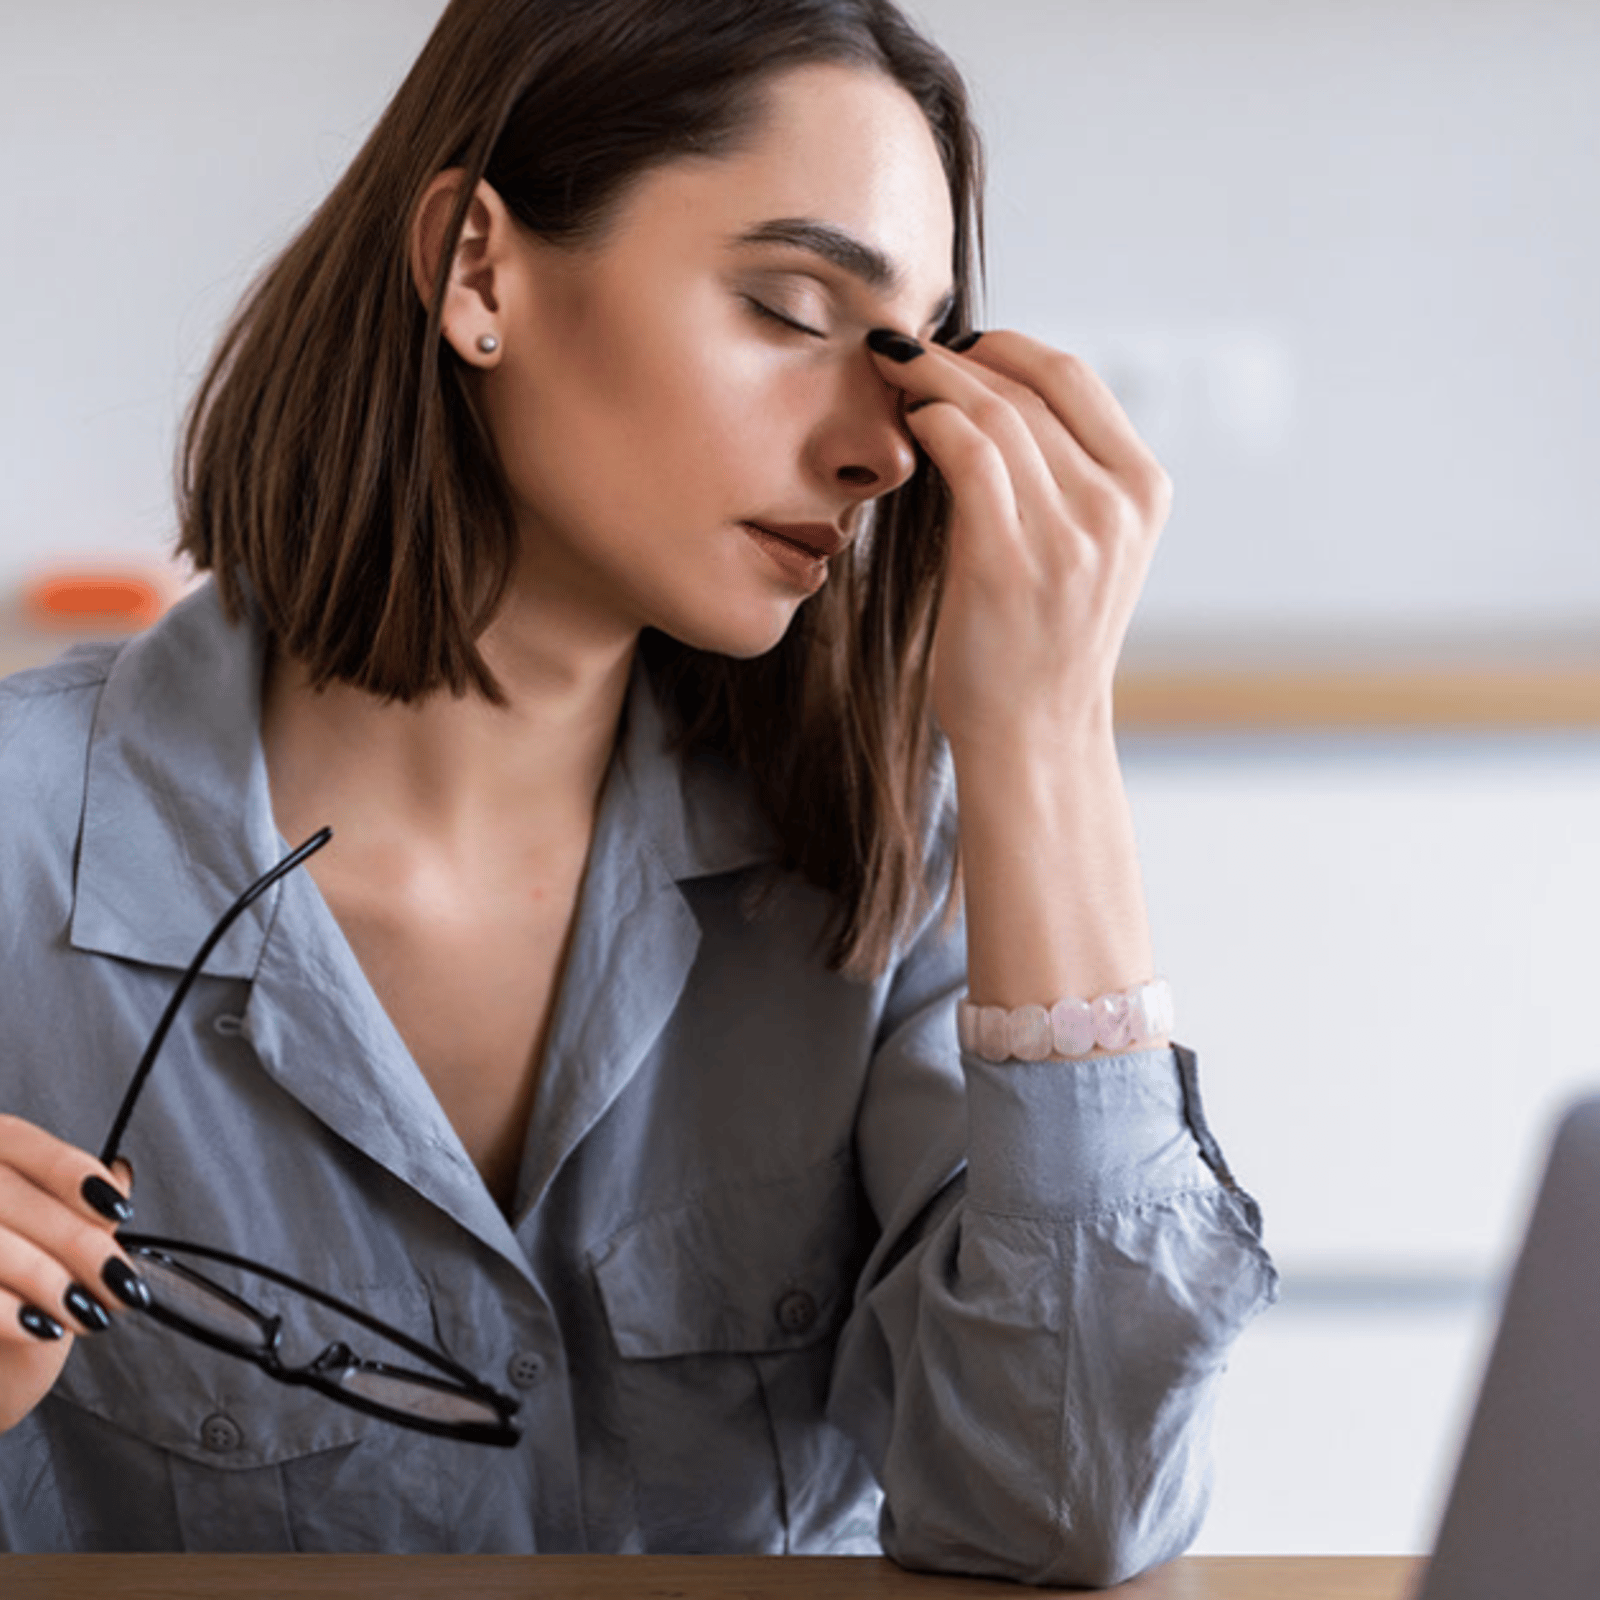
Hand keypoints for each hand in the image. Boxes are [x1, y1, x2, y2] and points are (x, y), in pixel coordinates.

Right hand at [0, 1116, 142, 1432]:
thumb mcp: (47, 1245)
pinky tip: (43, 1328)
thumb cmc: (11, 1294)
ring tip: (89, 1313)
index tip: (119, 1211)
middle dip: (76, 1240)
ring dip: (47, 1278)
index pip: (19, 1143)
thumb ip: (75, 1208)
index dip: (72, 1172)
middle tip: (120, 1283)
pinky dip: (7, 1311)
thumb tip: (119, 1178)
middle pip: (6, 1194)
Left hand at [867, 329, 1171, 752]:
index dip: (1009, 347)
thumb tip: (995, 394)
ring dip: (935, 380)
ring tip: (893, 373)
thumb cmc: (1041, 642)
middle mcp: (1116, 507)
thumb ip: (1065, 475)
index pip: (1075, 380)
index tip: (960, 343)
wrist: (1034, 733)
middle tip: (906, 350)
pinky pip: (967, 455)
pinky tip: (906, 419)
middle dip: (960, 356)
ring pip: (995, 414)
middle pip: (1030, 389)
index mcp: (1143, 492)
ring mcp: (1068, 535)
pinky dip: (931, 420)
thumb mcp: (1085, 548)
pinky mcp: (1008, 561)